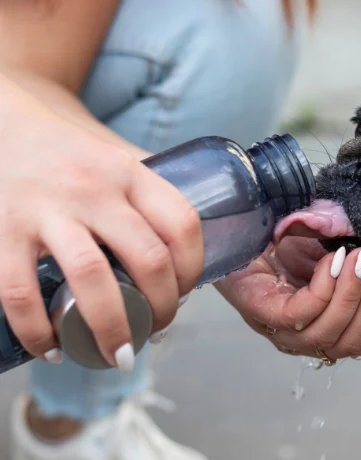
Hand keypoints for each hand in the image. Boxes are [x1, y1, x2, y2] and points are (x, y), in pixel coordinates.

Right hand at [0, 75, 203, 369]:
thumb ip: (148, 192)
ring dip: (112, 328)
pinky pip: (20, 292)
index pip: (182, 225)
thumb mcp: (116, 158)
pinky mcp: (0, 230)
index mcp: (129, 173)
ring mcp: (45, 208)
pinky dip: (38, 330)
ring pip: (91, 278)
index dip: (193, 270)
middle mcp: (93, 188)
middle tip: (156, 330)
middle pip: (147, 259)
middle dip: (161, 309)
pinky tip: (52, 348)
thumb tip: (187, 248)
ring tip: (119, 355)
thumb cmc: (66, 153)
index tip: (186, 294)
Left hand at [216, 237, 360, 360]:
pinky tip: (333, 259)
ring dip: (355, 292)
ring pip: (331, 330)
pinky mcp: (263, 314)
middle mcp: (307, 338)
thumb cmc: (283, 240)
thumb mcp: (330, 248)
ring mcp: (283, 331)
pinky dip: (325, 286)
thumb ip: (358, 256)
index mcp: (329, 328)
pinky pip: (303, 312)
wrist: (237, 226)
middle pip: (355, 341)